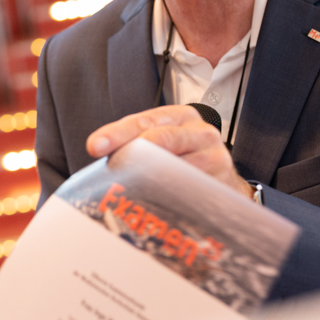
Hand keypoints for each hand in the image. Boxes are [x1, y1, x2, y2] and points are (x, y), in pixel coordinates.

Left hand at [86, 105, 254, 200]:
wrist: (224, 183)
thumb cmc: (185, 160)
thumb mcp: (163, 144)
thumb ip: (136, 145)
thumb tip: (98, 157)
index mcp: (180, 116)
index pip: (144, 121)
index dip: (118, 133)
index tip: (95, 146)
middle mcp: (200, 132)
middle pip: (161, 138)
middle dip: (131, 151)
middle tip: (108, 167)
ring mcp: (215, 157)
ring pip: (176, 165)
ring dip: (149, 178)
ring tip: (127, 188)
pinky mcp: (223, 183)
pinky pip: (192, 189)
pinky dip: (171, 197)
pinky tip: (154, 203)